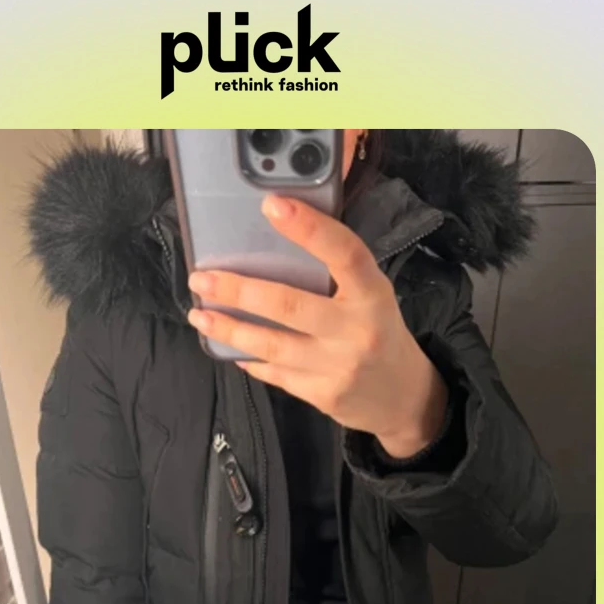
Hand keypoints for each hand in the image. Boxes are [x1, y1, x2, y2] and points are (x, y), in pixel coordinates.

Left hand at [186, 194, 449, 458]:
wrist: (404, 398)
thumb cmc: (378, 332)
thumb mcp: (372, 297)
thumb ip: (336, 275)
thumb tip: (276, 241)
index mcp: (373, 294)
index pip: (344, 254)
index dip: (309, 228)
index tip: (272, 205)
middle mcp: (357, 330)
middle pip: (289, 304)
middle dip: (238, 290)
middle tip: (202, 279)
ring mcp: (338, 366)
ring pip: (272, 344)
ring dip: (229, 329)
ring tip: (200, 316)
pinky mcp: (322, 395)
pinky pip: (275, 372)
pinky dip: (249, 358)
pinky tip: (229, 347)